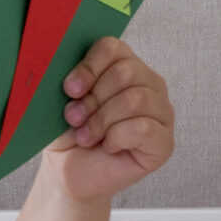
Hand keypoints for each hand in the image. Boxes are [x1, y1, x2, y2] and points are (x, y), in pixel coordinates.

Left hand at [46, 37, 173, 202]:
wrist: (67, 173)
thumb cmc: (67, 134)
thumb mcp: (60, 100)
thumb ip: (65, 74)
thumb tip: (56, 55)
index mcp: (125, 66)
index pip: (114, 47)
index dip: (89, 67)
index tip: (70, 89)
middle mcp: (149, 85)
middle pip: (126, 72)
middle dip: (94, 98)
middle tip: (75, 118)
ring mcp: (161, 113)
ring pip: (136, 99)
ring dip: (102, 120)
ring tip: (86, 135)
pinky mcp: (164, 142)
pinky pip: (144, 128)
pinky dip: (117, 138)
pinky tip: (108, 147)